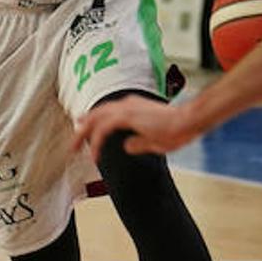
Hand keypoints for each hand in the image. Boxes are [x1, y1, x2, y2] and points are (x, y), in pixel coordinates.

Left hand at [72, 95, 201, 160]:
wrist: (189, 121)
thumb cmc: (179, 130)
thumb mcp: (154, 141)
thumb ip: (139, 143)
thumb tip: (127, 147)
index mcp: (134, 107)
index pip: (107, 113)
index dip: (93, 122)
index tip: (83, 132)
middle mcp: (127, 104)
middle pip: (96, 114)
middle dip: (82, 129)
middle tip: (72, 144)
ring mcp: (126, 109)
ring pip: (95, 119)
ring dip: (83, 135)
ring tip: (74, 149)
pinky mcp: (126, 117)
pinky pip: (103, 130)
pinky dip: (96, 143)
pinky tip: (94, 156)